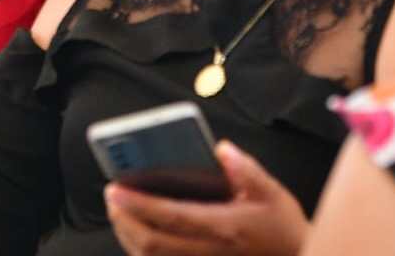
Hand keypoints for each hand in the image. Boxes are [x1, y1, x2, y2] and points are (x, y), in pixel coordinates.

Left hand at [106, 141, 308, 255]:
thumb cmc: (282, 229)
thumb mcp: (272, 194)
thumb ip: (246, 170)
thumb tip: (220, 149)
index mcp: (225, 227)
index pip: (172, 216)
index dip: (140, 203)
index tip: (116, 189)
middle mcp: (210, 251)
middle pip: (153, 242)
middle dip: (125, 219)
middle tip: (112, 196)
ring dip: (128, 236)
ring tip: (118, 211)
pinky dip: (141, 250)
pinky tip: (134, 231)